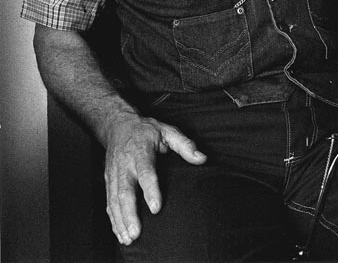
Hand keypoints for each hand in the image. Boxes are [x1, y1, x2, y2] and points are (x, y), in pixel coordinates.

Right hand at [104, 112, 206, 245]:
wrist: (118, 125)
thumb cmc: (146, 130)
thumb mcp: (167, 131)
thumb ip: (185, 145)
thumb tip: (202, 158)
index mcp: (140, 152)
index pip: (145, 172)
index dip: (151, 190)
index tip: (156, 208)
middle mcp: (125, 164)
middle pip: (125, 191)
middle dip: (130, 213)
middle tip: (136, 232)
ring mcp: (114, 173)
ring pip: (114, 199)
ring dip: (120, 220)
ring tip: (129, 238)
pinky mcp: (108, 180)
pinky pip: (109, 202)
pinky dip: (113, 219)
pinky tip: (120, 233)